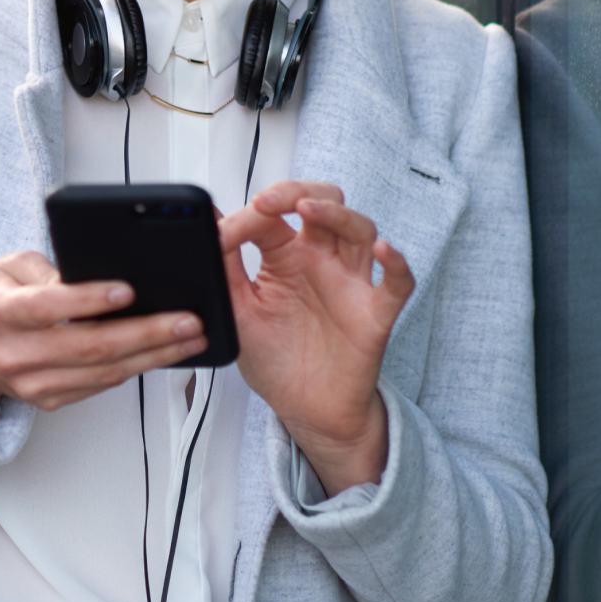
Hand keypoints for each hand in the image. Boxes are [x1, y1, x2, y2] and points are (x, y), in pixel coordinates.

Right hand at [0, 250, 209, 410]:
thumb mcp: (11, 266)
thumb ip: (49, 268)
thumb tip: (97, 277)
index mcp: (0, 312)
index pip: (47, 306)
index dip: (88, 300)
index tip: (128, 291)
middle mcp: (14, 352)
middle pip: (88, 347)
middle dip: (145, 333)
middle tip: (185, 320)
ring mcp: (32, 383)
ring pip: (103, 373)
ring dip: (153, 356)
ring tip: (189, 338)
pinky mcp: (49, 400)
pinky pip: (100, 387)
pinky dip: (136, 369)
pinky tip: (162, 354)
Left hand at [220, 181, 414, 493]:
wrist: (304, 409)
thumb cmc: (276, 359)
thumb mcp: (237, 311)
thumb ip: (222, 268)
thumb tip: (203, 226)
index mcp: (284, 256)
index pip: (272, 216)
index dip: (248, 215)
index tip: (222, 234)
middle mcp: (320, 260)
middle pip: (322, 203)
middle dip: (297, 192)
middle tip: (268, 202)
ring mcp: (350, 283)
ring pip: (359, 229)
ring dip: (336, 214)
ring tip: (308, 210)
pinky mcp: (375, 313)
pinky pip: (397, 283)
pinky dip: (397, 264)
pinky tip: (385, 251)